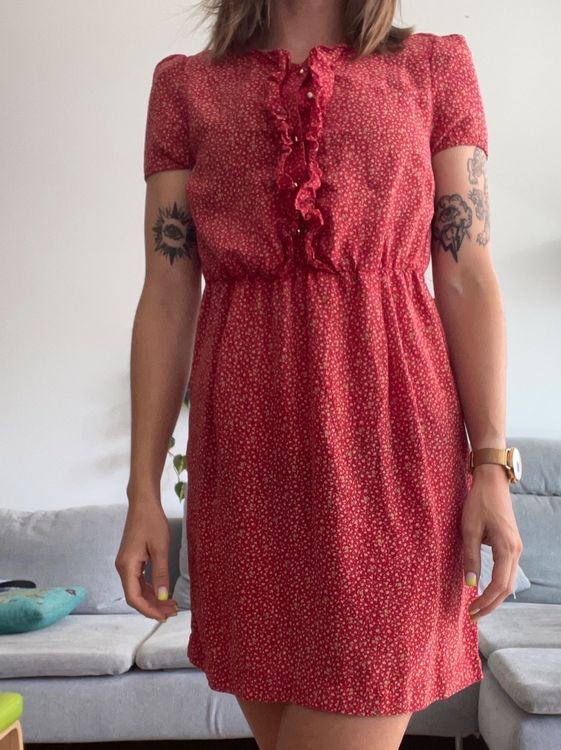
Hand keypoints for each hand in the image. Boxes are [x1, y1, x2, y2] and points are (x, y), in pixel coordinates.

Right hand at [115, 500, 177, 621]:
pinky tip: (163, 592)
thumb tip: (163, 597)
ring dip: (153, 598)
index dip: (148, 610)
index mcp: (127, 566)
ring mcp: (126, 564)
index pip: (134, 597)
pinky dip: (151, 588)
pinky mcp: (131, 559)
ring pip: (137, 589)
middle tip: (172, 612)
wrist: (143, 503)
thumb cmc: (152, 522)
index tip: (164, 616)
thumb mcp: (160, 548)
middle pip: (135, 595)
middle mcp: (122, 567)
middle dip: (153, 606)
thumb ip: (161, 573)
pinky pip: (139, 580)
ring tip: (171, 604)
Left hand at [461, 464, 523, 620]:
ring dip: (494, 596)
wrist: (492, 483)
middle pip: (507, 588)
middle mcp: (516, 550)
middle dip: (490, 604)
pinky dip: (497, 585)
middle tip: (473, 617)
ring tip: (478, 607)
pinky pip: (507, 571)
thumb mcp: (469, 529)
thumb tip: (470, 584)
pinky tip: (485, 589)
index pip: (499, 585)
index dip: (485, 601)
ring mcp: (516, 548)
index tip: (471, 611)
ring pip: (509, 581)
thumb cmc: (479, 503)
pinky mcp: (511, 544)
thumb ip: (470, 557)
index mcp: (506, 548)